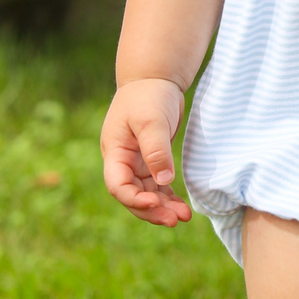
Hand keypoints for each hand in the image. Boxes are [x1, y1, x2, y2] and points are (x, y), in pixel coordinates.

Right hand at [101, 77, 192, 226]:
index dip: (134, 199)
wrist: (155, 78)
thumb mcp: (151, 120)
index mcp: (115, 153)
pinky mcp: (152, 160)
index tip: (155, 202)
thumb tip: (164, 181)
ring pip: (147, 193)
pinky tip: (182, 208)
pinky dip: (168, 196)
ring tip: (184, 218)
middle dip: (152, 210)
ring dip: (163, 207)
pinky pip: (158, 185)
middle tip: (175, 220)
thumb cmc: (148, 95)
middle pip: (133, 195)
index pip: (118, 186)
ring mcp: (137, 163)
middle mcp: (123, 162)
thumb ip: (156, 150)